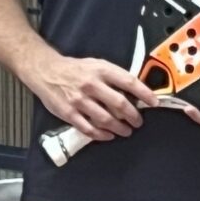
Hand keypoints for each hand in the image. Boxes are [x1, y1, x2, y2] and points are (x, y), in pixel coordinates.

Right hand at [28, 54, 154, 140]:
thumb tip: (134, 91)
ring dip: (119, 128)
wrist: (46, 71)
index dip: (144, 93)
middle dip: (133, 116)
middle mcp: (92, 85)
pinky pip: (88, 128)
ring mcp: (79, 100)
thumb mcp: (97, 65)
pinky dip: (101, 135)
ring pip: (105, 119)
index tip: (154, 102)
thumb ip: (114, 76)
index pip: (129, 82)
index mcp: (101, 70)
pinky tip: (109, 136)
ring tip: (126, 131)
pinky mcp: (69, 113)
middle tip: (138, 122)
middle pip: (119, 104)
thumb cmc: (75, 69)